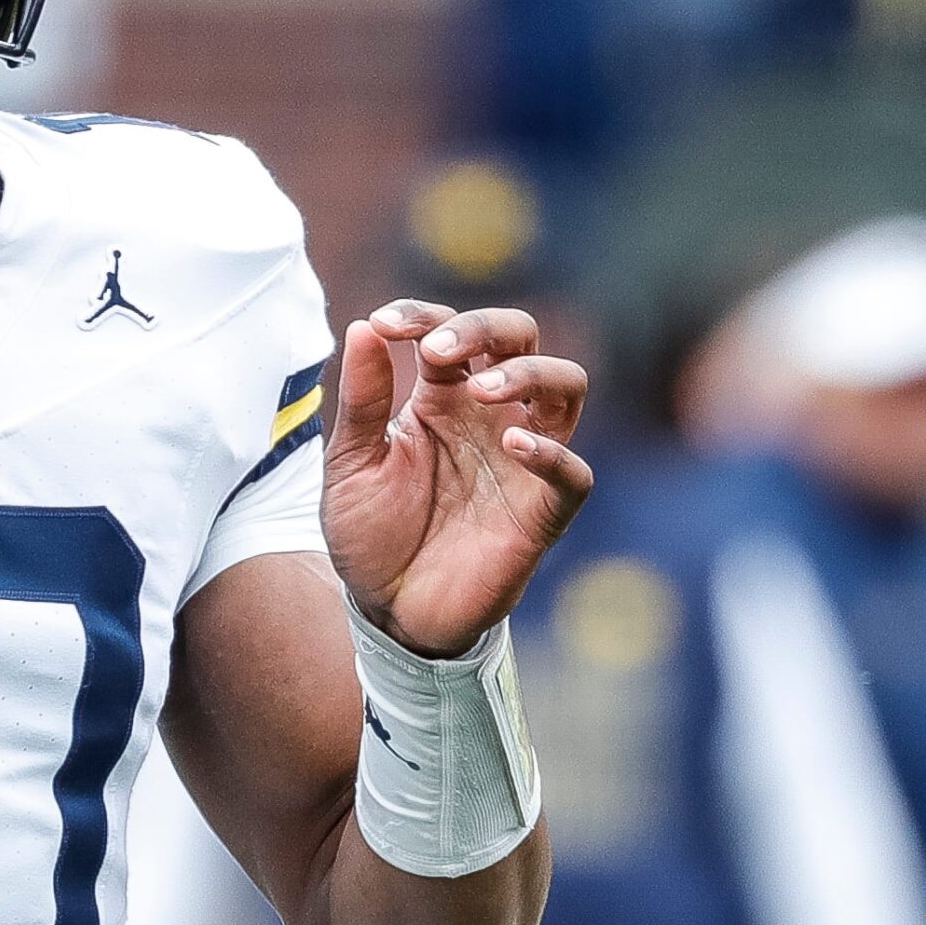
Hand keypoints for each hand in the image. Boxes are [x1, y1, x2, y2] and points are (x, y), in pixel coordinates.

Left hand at [322, 302, 593, 657]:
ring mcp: (520, 461)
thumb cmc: (370, 532)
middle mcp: (488, 418)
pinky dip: (553, 453)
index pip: (450, 331)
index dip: (422, 314)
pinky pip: (574, 474)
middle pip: (521, 338)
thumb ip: (363, 399)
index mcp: (439, 399)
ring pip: (566, 387)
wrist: (386, 610)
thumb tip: (363, 327)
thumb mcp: (350, 462)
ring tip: (480, 388)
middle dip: (486, 326)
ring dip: (529, 373)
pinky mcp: (540, 513)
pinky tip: (512, 445)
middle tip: (441, 349)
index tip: (384, 325)